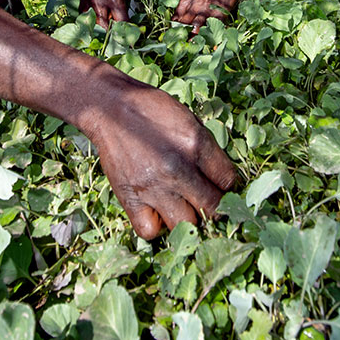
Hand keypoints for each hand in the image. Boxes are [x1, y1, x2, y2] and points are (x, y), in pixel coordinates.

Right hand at [75, 0, 128, 27]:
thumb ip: (124, 5)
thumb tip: (128, 21)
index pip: (122, 21)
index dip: (127, 28)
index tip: (131, 32)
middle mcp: (100, 3)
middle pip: (107, 27)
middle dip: (114, 31)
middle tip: (120, 33)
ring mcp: (89, 6)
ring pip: (97, 26)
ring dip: (104, 27)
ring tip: (109, 23)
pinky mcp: (82, 7)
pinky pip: (90, 20)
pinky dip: (95, 21)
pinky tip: (100, 16)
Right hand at [84, 82, 237, 237]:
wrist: (110, 109)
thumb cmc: (152, 110)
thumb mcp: (189, 120)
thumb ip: (206, 150)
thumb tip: (220, 178)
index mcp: (196, 145)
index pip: (228, 181)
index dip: (228, 186)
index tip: (221, 186)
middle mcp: (177, 170)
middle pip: (212, 207)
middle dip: (215, 206)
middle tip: (207, 201)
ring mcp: (153, 187)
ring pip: (185, 224)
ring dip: (189, 219)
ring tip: (184, 207)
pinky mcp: (130, 198)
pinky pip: (150, 231)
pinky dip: (157, 227)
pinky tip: (159, 212)